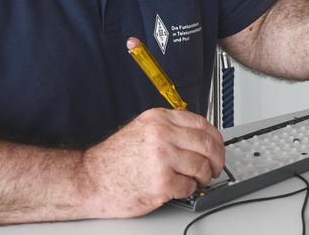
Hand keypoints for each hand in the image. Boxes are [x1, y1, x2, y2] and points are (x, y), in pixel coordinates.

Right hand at [81, 108, 224, 216]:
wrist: (90, 180)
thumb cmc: (114, 160)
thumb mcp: (142, 130)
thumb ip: (170, 129)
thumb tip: (200, 138)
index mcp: (159, 119)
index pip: (201, 124)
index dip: (215, 139)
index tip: (217, 148)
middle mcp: (162, 134)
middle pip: (207, 144)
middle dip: (217, 159)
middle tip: (215, 168)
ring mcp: (162, 158)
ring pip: (202, 166)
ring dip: (203, 177)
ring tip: (196, 181)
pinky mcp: (162, 182)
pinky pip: (189, 186)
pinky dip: (188, 190)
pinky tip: (178, 189)